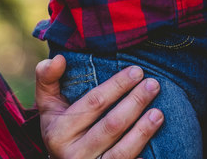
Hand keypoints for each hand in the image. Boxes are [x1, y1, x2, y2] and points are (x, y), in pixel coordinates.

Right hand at [36, 56, 162, 158]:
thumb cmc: (60, 126)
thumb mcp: (48, 104)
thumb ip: (47, 78)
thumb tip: (57, 58)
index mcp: (58, 132)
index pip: (93, 103)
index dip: (117, 86)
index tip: (137, 71)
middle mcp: (73, 154)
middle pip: (111, 126)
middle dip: (135, 103)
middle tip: (153, 85)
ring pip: (121, 152)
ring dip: (143, 132)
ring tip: (159, 113)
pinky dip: (140, 158)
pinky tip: (155, 148)